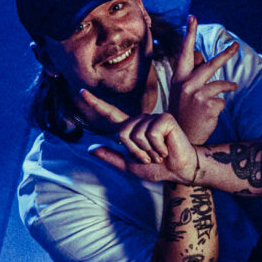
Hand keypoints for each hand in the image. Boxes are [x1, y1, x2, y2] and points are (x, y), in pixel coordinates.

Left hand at [82, 94, 199, 182]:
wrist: (180, 170)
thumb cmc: (158, 168)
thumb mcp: (130, 166)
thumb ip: (112, 157)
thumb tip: (90, 149)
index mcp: (131, 129)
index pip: (110, 114)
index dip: (95, 103)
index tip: (81, 91)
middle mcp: (140, 120)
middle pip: (122, 133)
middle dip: (135, 151)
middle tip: (150, 157)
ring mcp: (153, 118)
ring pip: (136, 135)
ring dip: (148, 151)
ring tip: (160, 153)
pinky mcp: (165, 119)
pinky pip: (151, 134)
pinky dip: (158, 147)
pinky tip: (166, 148)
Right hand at [170, 16, 238, 145]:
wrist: (180, 138)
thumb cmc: (183, 113)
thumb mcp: (182, 92)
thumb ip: (193, 75)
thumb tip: (204, 56)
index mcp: (179, 78)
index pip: (185, 52)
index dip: (189, 34)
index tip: (193, 17)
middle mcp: (186, 84)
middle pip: (210, 64)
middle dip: (225, 55)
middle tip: (235, 45)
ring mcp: (197, 94)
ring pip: (221, 83)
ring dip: (228, 86)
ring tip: (232, 87)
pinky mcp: (207, 105)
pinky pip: (222, 100)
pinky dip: (220, 107)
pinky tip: (211, 114)